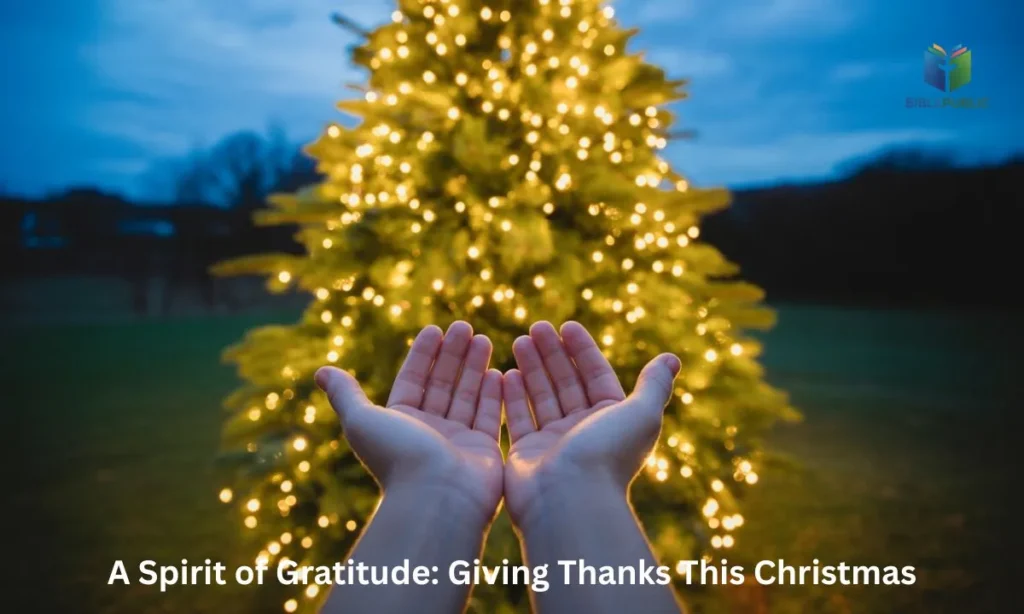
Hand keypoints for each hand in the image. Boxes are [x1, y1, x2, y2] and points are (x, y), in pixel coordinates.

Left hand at [316, 322, 503, 525]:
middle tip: (464, 326)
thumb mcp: (361, 420)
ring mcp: (458, 440)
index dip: (423, 354)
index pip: (413, 380)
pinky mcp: (484, 450)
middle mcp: (429, 431)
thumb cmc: (398, 456)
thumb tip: (320, 371)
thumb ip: (345, 394)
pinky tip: (498, 371)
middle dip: (453, 354)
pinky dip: (493, 394)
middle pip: (442, 384)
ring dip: (474, 366)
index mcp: (401, 423)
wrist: (436, 498)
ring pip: (467, 395)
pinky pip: (489, 415)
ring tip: (484, 338)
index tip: (435, 329)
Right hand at [502, 321, 680, 527]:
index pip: (596, 376)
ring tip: (521, 340)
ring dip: (532, 368)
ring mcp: (554, 442)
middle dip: (553, 353)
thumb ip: (654, 384)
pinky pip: (520, 417)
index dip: (583, 349)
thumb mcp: (641, 414)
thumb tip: (672, 358)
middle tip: (537, 327)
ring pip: (542, 396)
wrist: (569, 499)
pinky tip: (506, 373)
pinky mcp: (527, 453)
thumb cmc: (606, 454)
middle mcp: (583, 430)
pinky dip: (514, 396)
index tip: (567, 325)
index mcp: (611, 420)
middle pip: (567, 382)